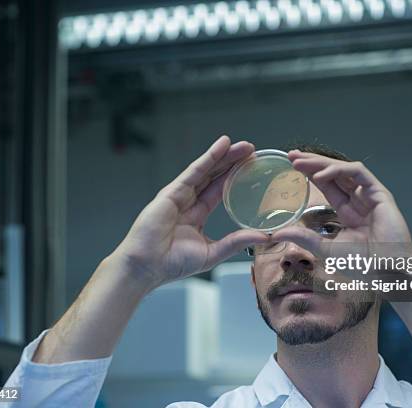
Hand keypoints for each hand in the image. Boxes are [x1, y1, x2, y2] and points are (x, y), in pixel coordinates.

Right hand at [113, 136, 268, 288]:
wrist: (147, 266)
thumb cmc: (172, 264)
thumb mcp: (212, 252)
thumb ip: (236, 242)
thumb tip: (264, 237)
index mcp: (196, 216)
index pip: (219, 192)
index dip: (234, 179)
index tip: (252, 169)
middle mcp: (188, 203)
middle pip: (215, 177)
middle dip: (233, 163)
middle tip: (253, 151)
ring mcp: (179, 195)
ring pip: (207, 170)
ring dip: (225, 156)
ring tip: (245, 146)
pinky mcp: (172, 191)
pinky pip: (195, 170)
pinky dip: (210, 156)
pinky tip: (223, 145)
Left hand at [272, 150, 411, 253]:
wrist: (387, 272)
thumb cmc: (362, 265)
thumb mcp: (326, 249)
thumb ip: (303, 238)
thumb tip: (275, 234)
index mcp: (348, 212)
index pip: (327, 186)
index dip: (310, 174)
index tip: (291, 165)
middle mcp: (359, 200)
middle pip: (333, 174)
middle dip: (313, 162)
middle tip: (291, 155)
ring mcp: (370, 195)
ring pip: (344, 169)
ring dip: (321, 163)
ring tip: (300, 161)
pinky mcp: (380, 193)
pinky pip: (358, 172)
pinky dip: (338, 170)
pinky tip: (319, 175)